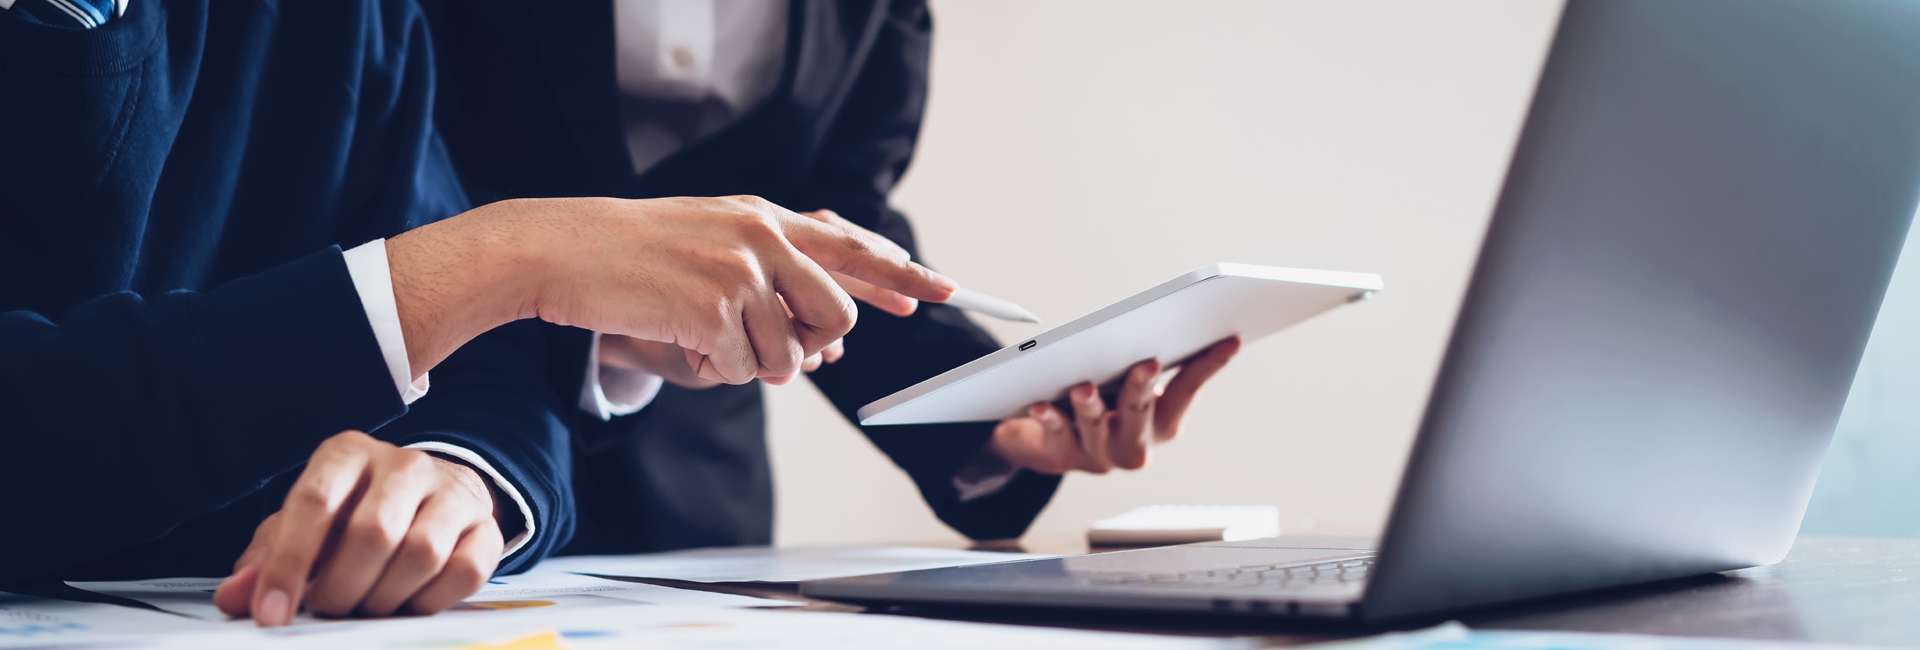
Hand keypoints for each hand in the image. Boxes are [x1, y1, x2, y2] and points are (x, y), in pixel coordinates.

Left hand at [213, 431, 504, 625]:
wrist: (431, 497)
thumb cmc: (355, 515)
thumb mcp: (304, 528)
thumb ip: (266, 561)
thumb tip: (235, 598)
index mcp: (348, 454)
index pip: (314, 503)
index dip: (288, 564)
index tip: (272, 613)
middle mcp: (404, 464)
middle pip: (373, 533)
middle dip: (342, 589)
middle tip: (328, 610)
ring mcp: (451, 493)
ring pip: (421, 553)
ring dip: (384, 598)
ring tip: (366, 607)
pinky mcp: (484, 527)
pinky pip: (463, 572)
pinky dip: (429, 601)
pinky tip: (408, 601)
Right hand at [384, 196, 955, 385]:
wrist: (559, 251)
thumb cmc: (629, 253)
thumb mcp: (709, 238)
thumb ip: (767, 269)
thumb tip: (824, 331)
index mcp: (764, 218)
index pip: (852, 246)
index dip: (901, 272)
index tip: (943, 289)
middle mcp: (762, 239)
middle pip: (835, 317)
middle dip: (809, 348)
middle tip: (759, 347)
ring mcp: (740, 273)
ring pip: (788, 355)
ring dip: (749, 364)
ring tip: (701, 334)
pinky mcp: (713, 310)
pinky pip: (742, 370)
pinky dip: (713, 369)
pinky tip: (680, 339)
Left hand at [987, 337, 1240, 473]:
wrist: (1054, 442)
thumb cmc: (1104, 401)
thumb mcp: (1131, 383)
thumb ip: (1150, 362)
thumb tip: (1169, 318)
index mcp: (1163, 423)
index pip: (1188, 390)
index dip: (1209, 366)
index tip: (1229, 340)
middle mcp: (1136, 444)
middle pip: (1141, 414)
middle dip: (1143, 389)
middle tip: (1147, 363)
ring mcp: (1100, 455)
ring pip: (1096, 429)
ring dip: (1091, 408)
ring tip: (1083, 388)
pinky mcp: (1063, 457)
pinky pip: (1056, 437)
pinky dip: (1049, 419)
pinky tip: (1040, 404)